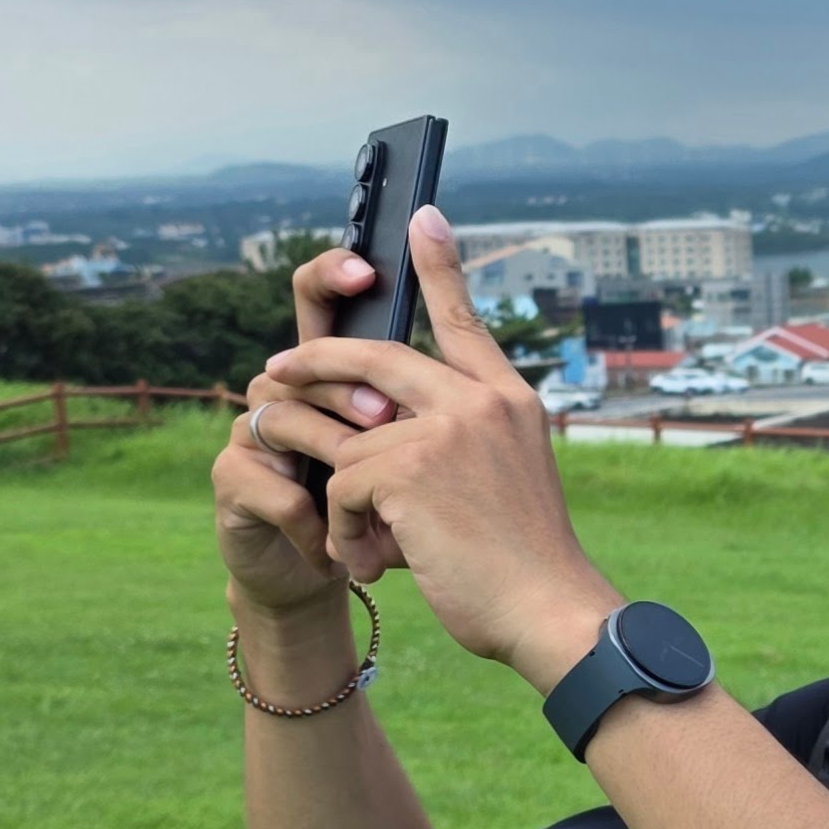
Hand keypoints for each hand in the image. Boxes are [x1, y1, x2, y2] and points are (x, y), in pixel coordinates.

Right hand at [209, 249, 404, 618]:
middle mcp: (286, 389)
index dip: (333, 273)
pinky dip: (321, 525)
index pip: (320, 299)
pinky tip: (346, 553)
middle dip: (347, 383)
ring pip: (287, 418)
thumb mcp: (426, 456)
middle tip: (386, 418)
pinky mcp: (233, 482)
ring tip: (377, 500)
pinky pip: (278, 489)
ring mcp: (253, 432)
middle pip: (305, 356)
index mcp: (335, 374)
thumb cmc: (392, 513)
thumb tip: (481, 366)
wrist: (342, 582)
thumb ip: (435, 406)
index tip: (368, 265)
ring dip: (338, 462)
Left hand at [251, 205, 622, 684]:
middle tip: (279, 367)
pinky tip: (373, 562)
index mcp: (509, 401)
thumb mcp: (508, 483)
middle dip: (318, 362)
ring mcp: (446, 429)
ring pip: (347, 438)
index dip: (440, 267)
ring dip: (337, 493)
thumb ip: (458, 445)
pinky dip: (347, 531)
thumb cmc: (525, 565)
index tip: (423, 216)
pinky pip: (343, 485)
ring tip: (352, 538)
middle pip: (375, 356)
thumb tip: (382, 435)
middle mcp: (481, 402)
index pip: (464, 320)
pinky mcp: (409, 467)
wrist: (549, 612)